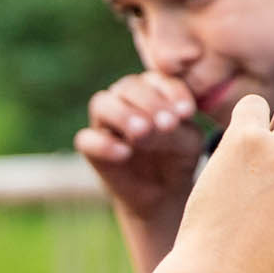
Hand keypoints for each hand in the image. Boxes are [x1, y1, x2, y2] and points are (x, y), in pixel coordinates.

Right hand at [76, 72, 205, 222]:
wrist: (162, 193)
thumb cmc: (177, 157)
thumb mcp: (186, 142)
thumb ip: (172, 128)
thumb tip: (152, 125)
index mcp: (151, 90)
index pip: (156, 79)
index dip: (172, 92)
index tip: (187, 112)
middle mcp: (124, 99)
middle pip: (127, 86)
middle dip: (149, 102)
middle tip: (168, 123)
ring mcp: (104, 123)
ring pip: (101, 103)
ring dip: (122, 114)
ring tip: (142, 131)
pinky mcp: (91, 149)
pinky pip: (86, 140)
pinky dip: (103, 144)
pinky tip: (125, 153)